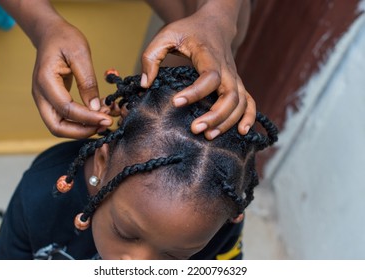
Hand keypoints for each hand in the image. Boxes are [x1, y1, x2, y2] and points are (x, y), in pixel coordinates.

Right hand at [31, 20, 112, 137]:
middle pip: (56, 127)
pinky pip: (64, 119)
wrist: (50, 34)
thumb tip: (96, 107)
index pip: (66, 109)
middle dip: (81, 131)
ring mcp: (44, 100)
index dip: (87, 118)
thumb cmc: (65, 39)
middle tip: (104, 126)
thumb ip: (87, 82)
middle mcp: (40, 94)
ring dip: (81, 129)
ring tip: (102, 123)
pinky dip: (80, 123)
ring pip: (59, 126)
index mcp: (45, 81)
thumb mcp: (80, 54)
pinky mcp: (51, 101)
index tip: (106, 119)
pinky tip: (96, 117)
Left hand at [140, 2, 255, 138]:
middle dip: (215, 115)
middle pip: (229, 95)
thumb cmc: (189, 31)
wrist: (215, 24)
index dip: (195, 92)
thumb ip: (151, 57)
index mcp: (208, 56)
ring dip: (227, 121)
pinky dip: (249, 117)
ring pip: (240, 102)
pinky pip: (249, 102)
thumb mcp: (167, 35)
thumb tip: (145, 84)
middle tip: (195, 129)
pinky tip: (242, 132)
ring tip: (209, 136)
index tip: (176, 102)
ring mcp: (234, 77)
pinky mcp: (237, 84)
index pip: (209, 76)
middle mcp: (226, 69)